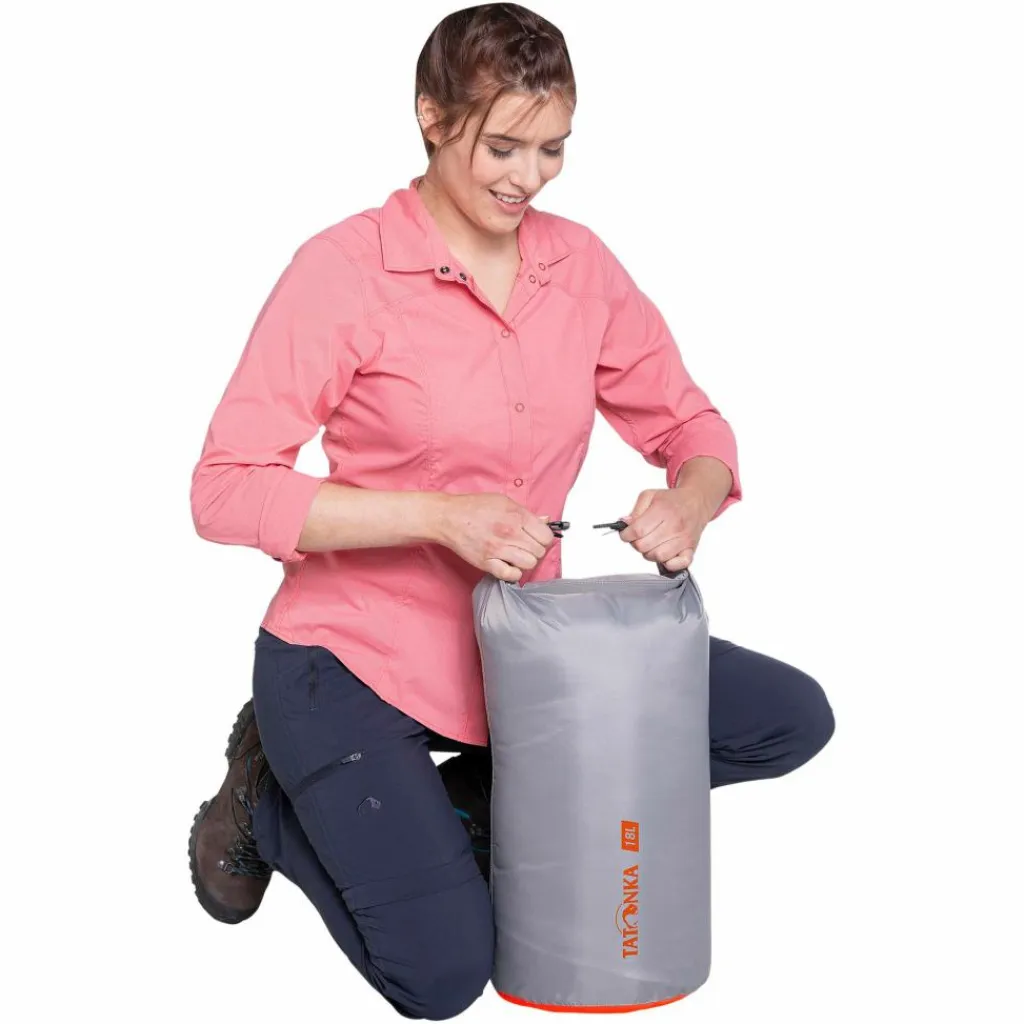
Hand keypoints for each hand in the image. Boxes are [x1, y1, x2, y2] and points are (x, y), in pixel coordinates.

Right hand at [435, 493, 554, 581]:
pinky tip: (509, 565)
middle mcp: (509, 532)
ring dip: (526, 561)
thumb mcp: (503, 501)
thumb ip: (526, 513)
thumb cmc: (473, 507)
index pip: (546, 536)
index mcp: (516, 515)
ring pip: (528, 564)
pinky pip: (510, 575)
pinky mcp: (486, 563)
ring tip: (518, 555)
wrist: (448, 517)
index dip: (544, 538)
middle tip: (526, 546)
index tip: (538, 537)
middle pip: (539, 551)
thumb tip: (545, 521)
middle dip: (536, 549)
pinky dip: (513, 573)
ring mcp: (498, 549)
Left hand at [616, 488, 712, 573]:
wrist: (696, 502)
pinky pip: (678, 564)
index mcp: (663, 510)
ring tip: (651, 544)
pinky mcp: (690, 549)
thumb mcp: (649, 496)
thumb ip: (635, 510)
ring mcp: (683, 539)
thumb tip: (625, 523)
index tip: (626, 534)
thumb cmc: (672, 500)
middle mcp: (674, 525)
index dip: (626, 535)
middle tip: (640, 537)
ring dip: (649, 553)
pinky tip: (664, 554)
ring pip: (657, 556)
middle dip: (636, 543)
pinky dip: (668, 564)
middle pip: (644, 546)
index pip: (637, 530)